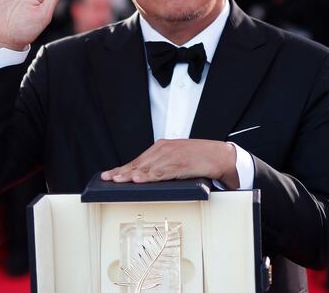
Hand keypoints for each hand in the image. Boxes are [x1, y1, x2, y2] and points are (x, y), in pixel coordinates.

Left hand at [100, 139, 239, 189]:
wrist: (221, 155)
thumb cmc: (200, 158)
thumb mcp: (178, 159)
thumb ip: (163, 166)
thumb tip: (146, 179)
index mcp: (162, 147)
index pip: (138, 160)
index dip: (123, 168)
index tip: (109, 175)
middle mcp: (164, 149)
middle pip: (139, 163)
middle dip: (122, 172)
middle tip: (107, 179)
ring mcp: (172, 156)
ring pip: (147, 168)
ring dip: (132, 175)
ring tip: (118, 180)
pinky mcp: (180, 163)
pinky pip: (162, 172)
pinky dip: (149, 176)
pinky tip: (139, 179)